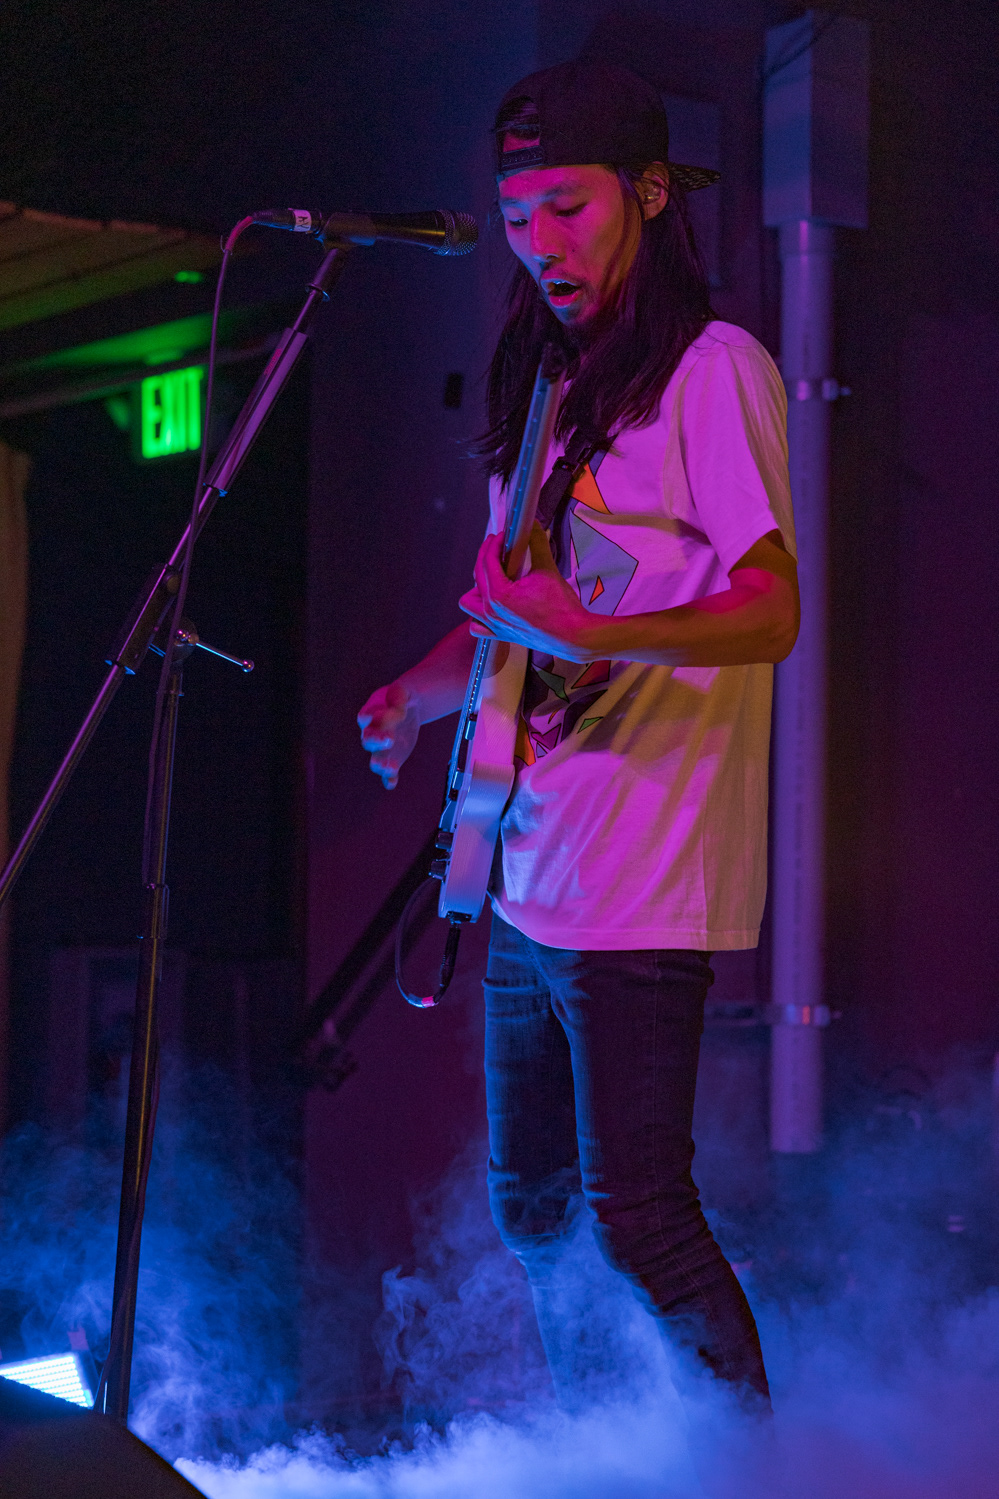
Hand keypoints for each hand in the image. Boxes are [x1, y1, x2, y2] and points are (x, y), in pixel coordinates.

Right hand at [357, 681, 419, 788]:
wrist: (409, 707)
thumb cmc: (401, 696)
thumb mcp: (401, 691)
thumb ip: (397, 698)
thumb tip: (397, 712)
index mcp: (370, 714)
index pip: (366, 717)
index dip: (372, 717)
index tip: (385, 714)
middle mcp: (372, 733)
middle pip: (368, 740)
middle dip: (377, 741)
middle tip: (390, 739)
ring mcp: (382, 748)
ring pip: (376, 760)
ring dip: (381, 765)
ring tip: (390, 767)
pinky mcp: (393, 758)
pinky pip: (388, 772)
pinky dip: (389, 779)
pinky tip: (392, 783)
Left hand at [459, 526, 596, 661]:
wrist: (572, 636)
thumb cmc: (561, 606)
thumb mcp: (548, 570)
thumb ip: (537, 544)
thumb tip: (533, 524)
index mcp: (499, 594)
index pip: (488, 561)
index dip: (494, 544)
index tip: (503, 535)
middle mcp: (491, 610)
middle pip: (478, 576)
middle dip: (487, 557)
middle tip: (499, 547)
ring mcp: (493, 625)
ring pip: (469, 602)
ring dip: (477, 588)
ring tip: (493, 578)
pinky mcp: (500, 635)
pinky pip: (477, 627)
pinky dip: (478, 616)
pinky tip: (492, 606)